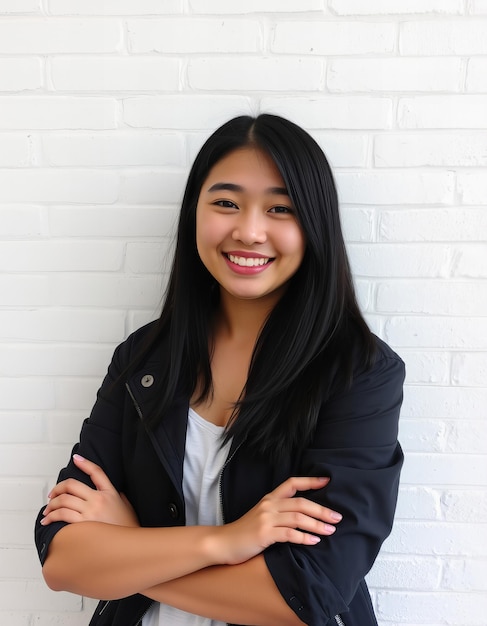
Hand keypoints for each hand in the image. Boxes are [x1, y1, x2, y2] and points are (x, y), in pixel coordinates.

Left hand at [41, 454, 138, 527]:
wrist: (129, 546)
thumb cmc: (128, 528)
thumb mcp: (127, 506)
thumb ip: (118, 497)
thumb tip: (114, 493)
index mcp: (110, 492)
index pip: (96, 472)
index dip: (85, 463)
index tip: (76, 459)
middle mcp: (99, 499)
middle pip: (72, 485)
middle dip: (57, 488)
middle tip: (52, 494)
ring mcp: (91, 512)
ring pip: (63, 500)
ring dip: (51, 504)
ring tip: (47, 510)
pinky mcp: (83, 525)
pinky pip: (62, 515)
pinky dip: (52, 516)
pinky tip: (48, 519)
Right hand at [212, 476, 341, 565]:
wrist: (223, 543)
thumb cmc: (245, 532)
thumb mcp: (262, 516)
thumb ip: (279, 512)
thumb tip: (304, 515)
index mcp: (270, 498)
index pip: (292, 483)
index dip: (310, 481)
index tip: (328, 481)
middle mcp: (269, 505)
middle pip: (300, 502)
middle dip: (321, 509)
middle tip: (337, 517)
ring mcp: (266, 519)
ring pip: (298, 517)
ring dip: (317, 524)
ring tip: (330, 530)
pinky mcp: (264, 534)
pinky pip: (289, 534)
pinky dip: (304, 538)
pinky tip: (314, 542)